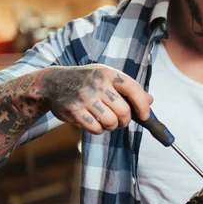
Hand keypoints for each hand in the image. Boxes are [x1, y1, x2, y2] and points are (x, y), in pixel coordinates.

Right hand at [36, 64, 152, 133]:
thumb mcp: (107, 77)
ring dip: (112, 126)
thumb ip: (128, 88)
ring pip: (111, 122)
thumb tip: (150, 100)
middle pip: (123, 111)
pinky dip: (99, 130)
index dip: (143, 105)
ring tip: (108, 122)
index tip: (145, 116)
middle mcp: (97, 84)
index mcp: (108, 73)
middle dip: (125, 121)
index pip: (133, 89)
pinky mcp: (73, 110)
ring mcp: (84, 97)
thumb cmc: (87, 80)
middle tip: (121, 121)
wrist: (52, 82)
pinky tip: (95, 123)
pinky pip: (95, 128)